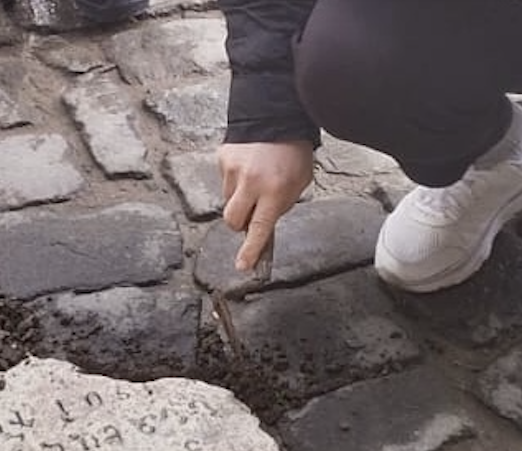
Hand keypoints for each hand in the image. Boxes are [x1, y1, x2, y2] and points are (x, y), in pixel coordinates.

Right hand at [218, 140, 313, 269]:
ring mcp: (234, 170)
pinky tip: (248, 166)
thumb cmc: (292, 151)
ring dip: (239, 200)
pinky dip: (234, 181)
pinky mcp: (223, 159)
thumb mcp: (298, 183)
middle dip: (240, 224)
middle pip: (233, 221)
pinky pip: (224, 182)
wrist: (277, 114)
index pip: (259, 229)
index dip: (250, 250)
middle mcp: (251, 182)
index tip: (243, 266)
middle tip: (251, 214)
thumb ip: (281, 206)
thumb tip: (262, 226)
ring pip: (228, 201)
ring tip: (255, 180)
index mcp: (274, 190)